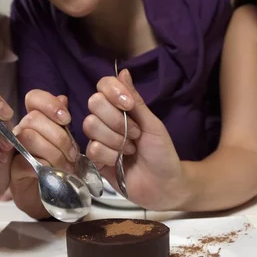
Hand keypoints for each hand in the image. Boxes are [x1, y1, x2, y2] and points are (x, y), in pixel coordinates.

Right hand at [8, 90, 78, 217]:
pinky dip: (45, 167)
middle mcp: (21, 130)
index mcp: (36, 120)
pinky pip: (25, 161)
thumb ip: (63, 123)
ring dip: (54, 152)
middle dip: (59, 136)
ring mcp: (14, 149)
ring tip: (68, 167)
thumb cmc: (59, 166)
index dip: (50, 104)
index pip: (34, 98)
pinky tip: (55, 174)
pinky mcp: (13, 169)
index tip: (67, 119)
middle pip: (33, 119)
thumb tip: (63, 98)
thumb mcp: (67, 142)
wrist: (51, 196)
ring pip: (28, 137)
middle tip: (73, 155)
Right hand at [83, 69, 187, 209]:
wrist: (164, 184)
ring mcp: (98, 139)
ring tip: (131, 150)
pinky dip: (111, 156)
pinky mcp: (94, 160)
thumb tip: (123, 71)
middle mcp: (106, 120)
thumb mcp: (152, 124)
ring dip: (116, 140)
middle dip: (117, 121)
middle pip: (94, 104)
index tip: (129, 105)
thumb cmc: (162, 152)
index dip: (113, 93)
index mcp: (120, 108)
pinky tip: (120, 162)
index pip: (103, 86)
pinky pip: (93, 149)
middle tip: (136, 135)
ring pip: (91, 126)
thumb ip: (136, 100)